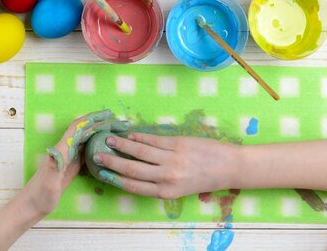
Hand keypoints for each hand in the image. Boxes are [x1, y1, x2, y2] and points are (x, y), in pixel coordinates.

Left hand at [25, 110, 129, 216]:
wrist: (31, 206)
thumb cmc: (39, 196)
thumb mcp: (48, 183)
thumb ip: (53, 167)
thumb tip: (55, 150)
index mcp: (61, 150)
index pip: (77, 128)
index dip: (91, 119)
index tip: (107, 115)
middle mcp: (65, 150)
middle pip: (84, 130)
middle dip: (100, 123)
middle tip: (119, 123)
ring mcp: (69, 157)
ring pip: (86, 139)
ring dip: (100, 132)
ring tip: (117, 130)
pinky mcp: (71, 166)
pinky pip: (86, 150)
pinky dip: (97, 144)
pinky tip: (107, 146)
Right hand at [94, 133, 239, 198]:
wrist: (229, 167)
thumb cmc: (206, 179)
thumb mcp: (181, 189)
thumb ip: (161, 183)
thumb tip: (138, 173)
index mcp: (167, 192)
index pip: (134, 186)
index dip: (116, 179)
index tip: (102, 174)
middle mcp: (167, 177)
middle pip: (132, 169)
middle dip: (113, 162)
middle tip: (98, 155)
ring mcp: (172, 159)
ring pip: (140, 152)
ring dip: (122, 145)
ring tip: (109, 140)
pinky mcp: (178, 144)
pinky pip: (154, 140)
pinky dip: (140, 137)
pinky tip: (130, 134)